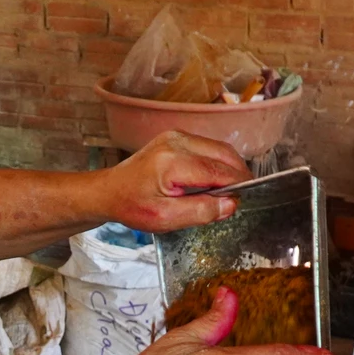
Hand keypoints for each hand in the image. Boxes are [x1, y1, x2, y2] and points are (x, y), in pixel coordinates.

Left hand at [96, 131, 251, 232]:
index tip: (243, 199)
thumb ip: (200, 211)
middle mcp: (177, 142)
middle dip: (237, 175)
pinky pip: (208, 147)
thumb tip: (230, 204)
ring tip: (226, 190)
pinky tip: (212, 180)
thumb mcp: (165, 218)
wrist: (110, 191)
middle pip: (224, 154)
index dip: (236, 185)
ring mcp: (177, 136)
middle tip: (239, 196)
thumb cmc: (132, 205)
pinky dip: (217, 162)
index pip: (219, 171)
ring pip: (219, 148)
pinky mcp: (177, 137)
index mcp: (173, 162)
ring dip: (228, 168)